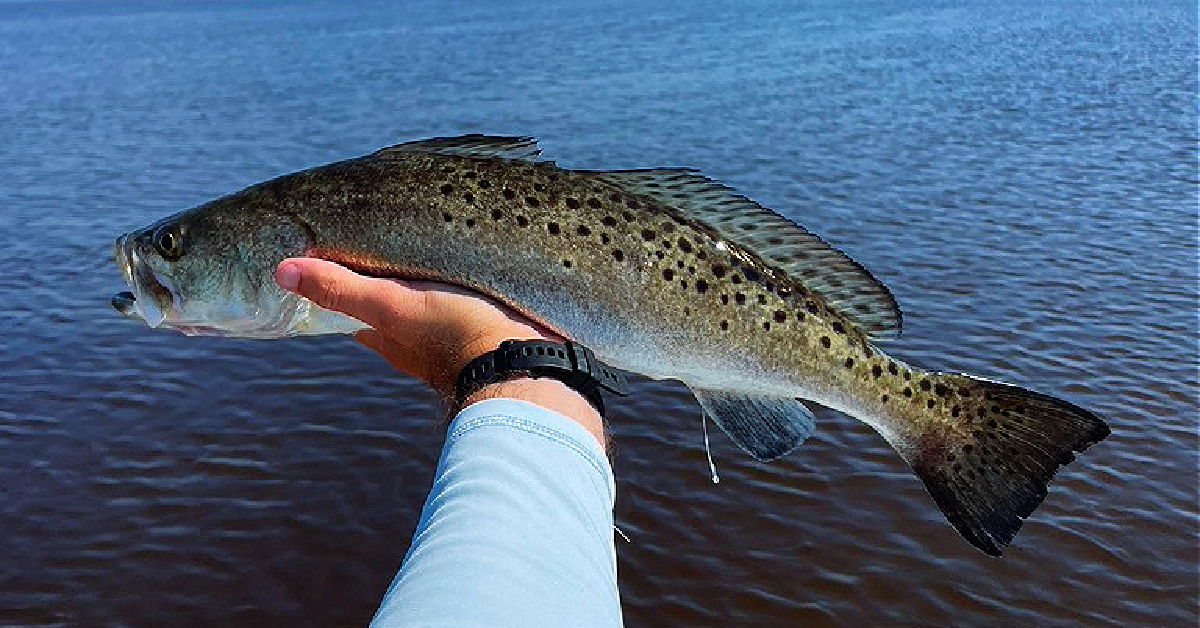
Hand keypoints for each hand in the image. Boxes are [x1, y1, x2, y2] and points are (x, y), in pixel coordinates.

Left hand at [273, 259, 604, 446]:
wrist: (531, 366)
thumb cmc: (457, 333)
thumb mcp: (394, 305)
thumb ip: (343, 290)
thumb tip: (281, 272)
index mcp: (393, 341)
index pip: (358, 317)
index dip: (348, 294)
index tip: (344, 267)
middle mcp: (420, 352)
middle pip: (394, 320)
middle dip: (392, 295)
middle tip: (393, 262)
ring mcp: (458, 351)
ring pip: (434, 321)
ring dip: (433, 300)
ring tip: (439, 266)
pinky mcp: (494, 344)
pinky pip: (472, 320)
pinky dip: (467, 306)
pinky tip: (481, 287)